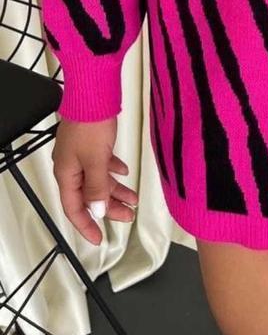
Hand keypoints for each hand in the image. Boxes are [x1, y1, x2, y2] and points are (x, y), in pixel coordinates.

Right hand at [52, 117, 137, 244]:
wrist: (93, 95)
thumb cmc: (90, 124)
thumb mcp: (95, 161)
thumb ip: (97, 188)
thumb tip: (97, 212)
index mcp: (67, 174)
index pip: (74, 208)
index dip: (86, 225)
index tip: (98, 238)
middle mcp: (71, 166)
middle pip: (89, 195)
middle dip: (108, 208)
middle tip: (127, 217)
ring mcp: (81, 154)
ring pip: (98, 180)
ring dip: (115, 190)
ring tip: (133, 199)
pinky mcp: (91, 143)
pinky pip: (102, 164)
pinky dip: (113, 170)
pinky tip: (124, 172)